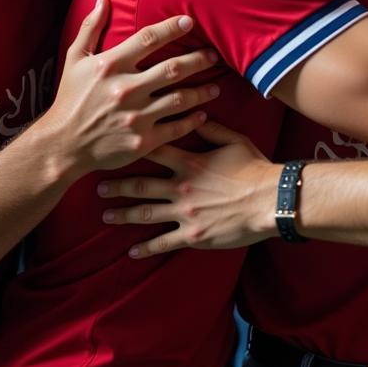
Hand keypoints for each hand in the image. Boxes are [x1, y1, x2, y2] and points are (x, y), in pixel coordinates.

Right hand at [40, 0, 218, 175]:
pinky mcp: (142, 140)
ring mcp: (136, 115)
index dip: (172, 27)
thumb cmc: (70, 99)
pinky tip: (202, 114)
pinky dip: (193, 120)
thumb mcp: (75, 59)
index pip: (149, 39)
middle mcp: (126, 89)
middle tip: (214, 56)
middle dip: (199, 60)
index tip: (190, 22)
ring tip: (216, 86)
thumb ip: (91, 28)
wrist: (61, 146)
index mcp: (111, 65)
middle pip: (174, 68)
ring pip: (180, 98)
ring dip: (203, 91)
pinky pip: (176, 127)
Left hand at [97, 121, 279, 256]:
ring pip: (146, 213)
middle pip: (142, 185)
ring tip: (106, 215)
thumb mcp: (235, 140)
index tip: (115, 147)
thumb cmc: (255, 168)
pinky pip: (164, 242)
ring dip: (123, 214)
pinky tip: (132, 251)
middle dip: (118, 186)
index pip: (156, 152)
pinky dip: (146, 248)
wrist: (270, 200)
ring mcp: (185, 212)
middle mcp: (181, 187)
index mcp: (190, 163)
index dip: (134, 148)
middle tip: (97, 187)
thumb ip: (212, 129)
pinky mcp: (193, 234)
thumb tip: (195, 114)